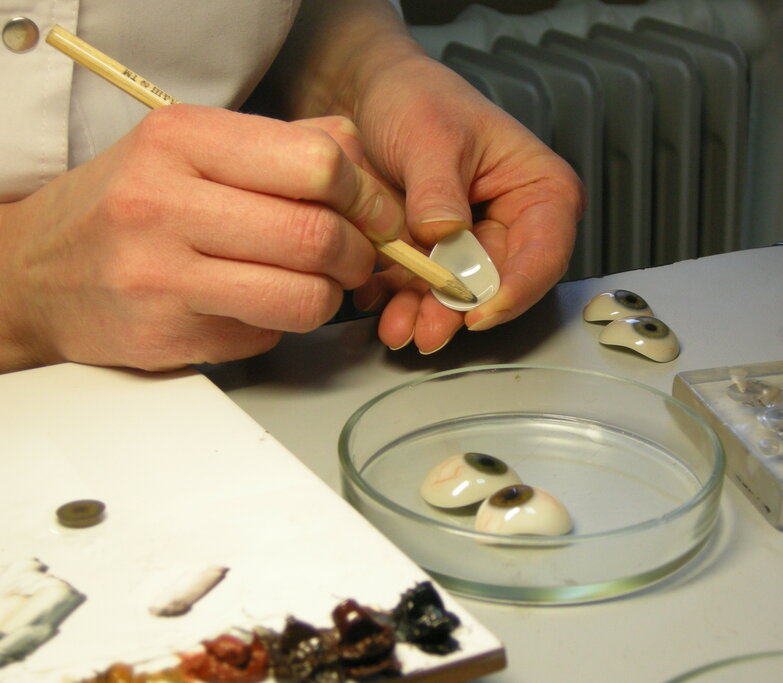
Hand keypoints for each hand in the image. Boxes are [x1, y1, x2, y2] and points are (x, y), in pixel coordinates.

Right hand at [0, 105, 396, 371]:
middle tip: (358, 257)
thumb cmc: (128, 204)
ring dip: (329, 297)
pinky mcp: (166, 337)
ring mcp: (160, 277)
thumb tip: (359, 157)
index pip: (315, 164)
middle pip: (316, 235)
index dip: (364, 195)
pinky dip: (278, 325)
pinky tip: (250, 306)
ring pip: (303, 298)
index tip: (372, 211)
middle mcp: (163, 203)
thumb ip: (281, 144)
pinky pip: (267, 337)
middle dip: (360, 253)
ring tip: (316, 285)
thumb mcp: (192, 148)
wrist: (36, 272)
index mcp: (180, 140)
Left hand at [346, 53, 584, 352]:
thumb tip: (445, 235)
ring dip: (425, 315)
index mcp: (540, 190)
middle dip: (458, 312)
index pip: (545, 252)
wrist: (376, 95)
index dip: (516, 289)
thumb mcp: (429, 135)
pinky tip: (375, 299)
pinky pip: (424, 289)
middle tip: (426, 332)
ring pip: (459, 295)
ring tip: (394, 327)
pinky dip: (399, 299)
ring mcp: (476, 245)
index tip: (477, 312)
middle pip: (499, 283)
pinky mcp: (440, 257)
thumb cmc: (419, 100)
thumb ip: (438, 189)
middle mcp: (516, 225)